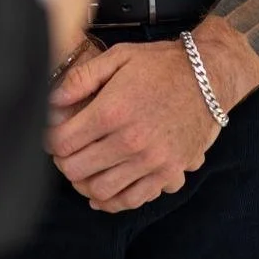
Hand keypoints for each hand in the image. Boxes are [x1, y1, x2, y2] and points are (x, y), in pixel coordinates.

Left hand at [46, 39, 223, 212]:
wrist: (208, 76)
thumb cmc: (161, 65)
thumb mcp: (119, 57)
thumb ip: (81, 79)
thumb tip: (51, 101)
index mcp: (112, 111)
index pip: (62, 143)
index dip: (50, 140)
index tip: (53, 135)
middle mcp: (130, 141)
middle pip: (76, 170)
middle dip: (64, 162)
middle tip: (67, 152)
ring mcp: (151, 161)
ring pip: (100, 190)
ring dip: (85, 183)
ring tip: (85, 170)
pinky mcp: (168, 172)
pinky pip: (132, 200)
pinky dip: (113, 201)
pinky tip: (105, 191)